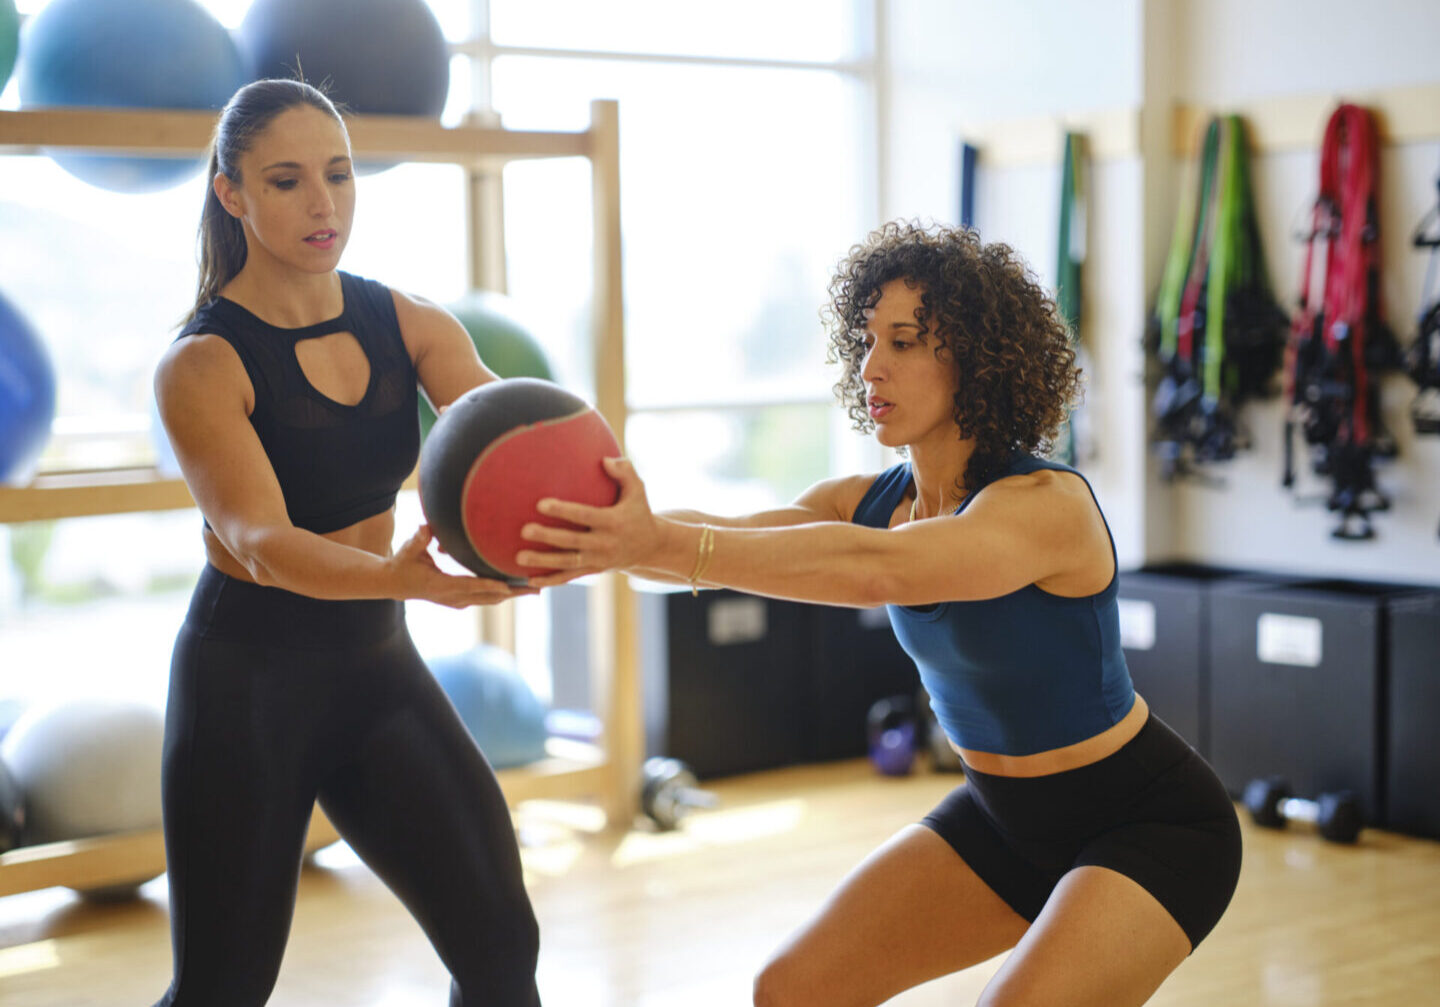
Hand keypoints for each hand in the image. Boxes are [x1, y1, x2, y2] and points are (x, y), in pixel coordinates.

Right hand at [391, 524, 536, 607]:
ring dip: (513, 595)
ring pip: (491, 599)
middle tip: (537, 587)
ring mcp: (458, 601)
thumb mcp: (408, 550)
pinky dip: (504, 593)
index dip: (488, 585)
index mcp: (440, 586)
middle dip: (512, 593)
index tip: (508, 586)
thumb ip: (419, 539)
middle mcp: (452, 598)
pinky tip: (520, 588)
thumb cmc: (402, 563)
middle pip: (488, 597)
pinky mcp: (462, 600)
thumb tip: (427, 527)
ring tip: (537, 589)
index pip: (468, 586)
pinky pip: (487, 598)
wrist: (394, 584)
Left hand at [518, 457, 659, 587]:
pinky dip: (551, 580)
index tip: (541, 504)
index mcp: (613, 522)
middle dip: (547, 537)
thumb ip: (624, 472)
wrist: (650, 547)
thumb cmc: (638, 512)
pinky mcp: (594, 571)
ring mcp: (598, 560)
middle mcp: (605, 543)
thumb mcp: (638, 490)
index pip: (585, 515)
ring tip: (519, 558)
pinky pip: (570, 577)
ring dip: (543, 562)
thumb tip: (604, 460)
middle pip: (572, 541)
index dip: (563, 511)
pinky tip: (530, 580)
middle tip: (524, 531)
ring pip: (567, 562)